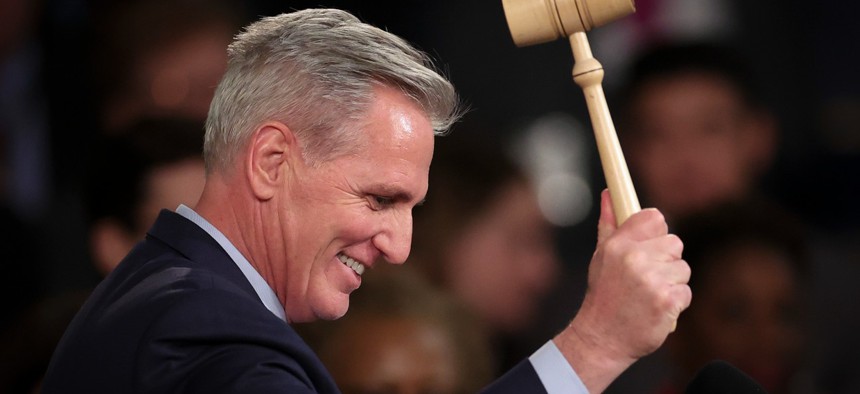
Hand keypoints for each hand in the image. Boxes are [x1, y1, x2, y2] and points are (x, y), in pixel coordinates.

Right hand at [554, 189, 691, 391]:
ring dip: (671, 283)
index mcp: (619, 245)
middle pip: (674, 243)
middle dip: (666, 260)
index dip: (657, 230)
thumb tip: (610, 193)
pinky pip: (685, 292)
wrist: (601, 338)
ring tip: (649, 295)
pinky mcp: (667, 302)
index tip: (651, 243)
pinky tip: (656, 308)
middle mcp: (635, 259)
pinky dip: (675, 302)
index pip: (654, 218)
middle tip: (646, 277)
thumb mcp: (601, 257)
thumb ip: (609, 224)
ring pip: (683, 269)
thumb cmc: (603, 295)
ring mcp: (652, 280)